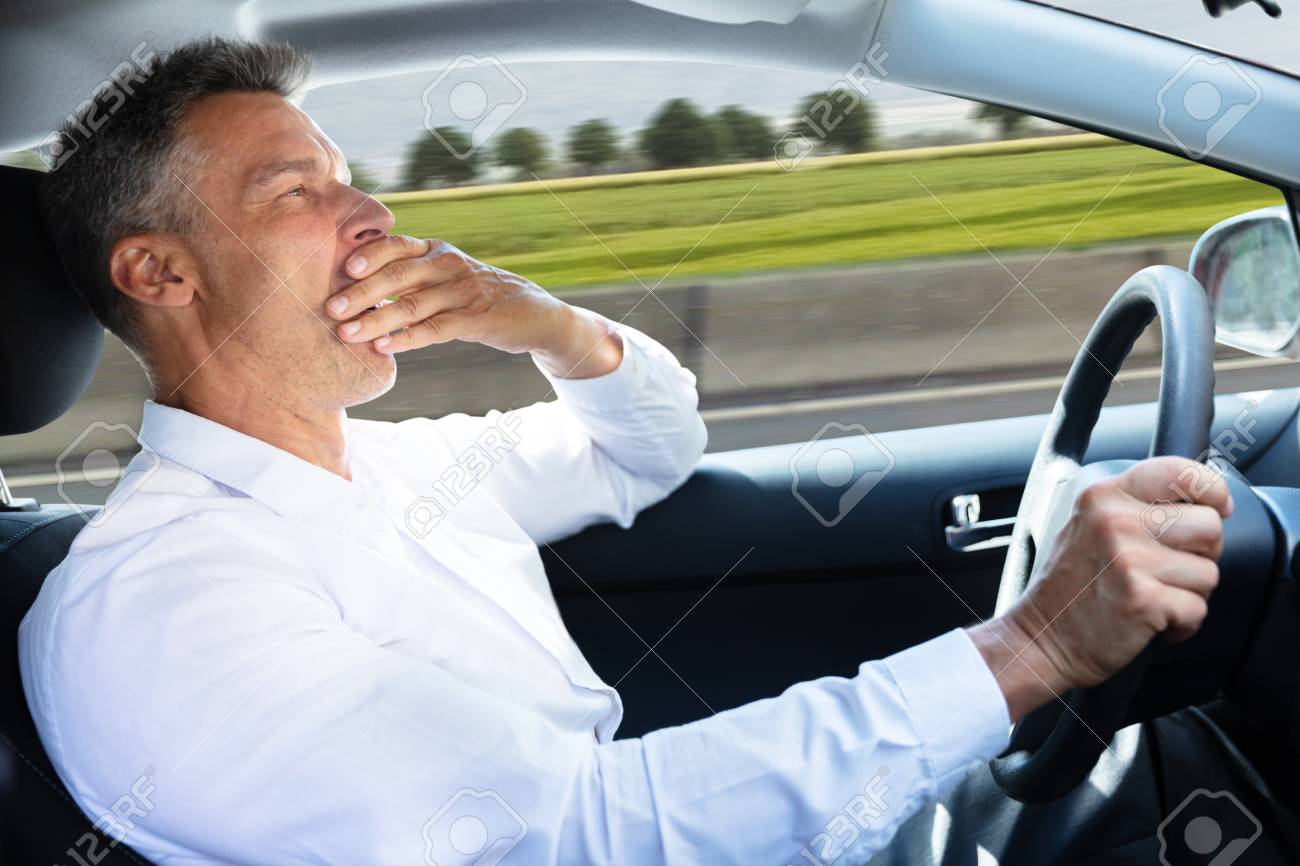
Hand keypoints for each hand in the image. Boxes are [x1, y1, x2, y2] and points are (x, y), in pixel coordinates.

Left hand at [326, 235, 621, 377]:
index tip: (342, 268)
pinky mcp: (475, 319)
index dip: (369, 254)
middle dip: (361, 292)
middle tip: (330, 307)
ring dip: (375, 320)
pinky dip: (406, 338)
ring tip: (346, 333)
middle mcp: (448, 265)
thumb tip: (356, 286)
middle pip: (398, 274)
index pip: (397, 245)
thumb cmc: (476, 296)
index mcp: (436, 250)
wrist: (533, 313)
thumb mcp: (446, 276)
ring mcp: (462, 292)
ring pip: (411, 305)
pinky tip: (383, 347)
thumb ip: (410, 276)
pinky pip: (435, 330)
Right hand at [969, 457, 1231, 720]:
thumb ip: (1133, 507)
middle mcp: (1116, 522)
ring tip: (1153, 596)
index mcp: (1103, 497)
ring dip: (1189, 593)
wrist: (1039, 638)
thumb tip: (1201, 504)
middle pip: (1209, 525)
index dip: (1211, 491)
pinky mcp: (1144, 599)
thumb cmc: (1067, 588)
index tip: (1217, 508)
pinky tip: (1152, 620)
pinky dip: (1181, 624)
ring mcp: (1130, 560)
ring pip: (1209, 572)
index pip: (1179, 472)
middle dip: (1202, 554)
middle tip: (1169, 570)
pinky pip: (1197, 609)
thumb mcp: (1087, 526)